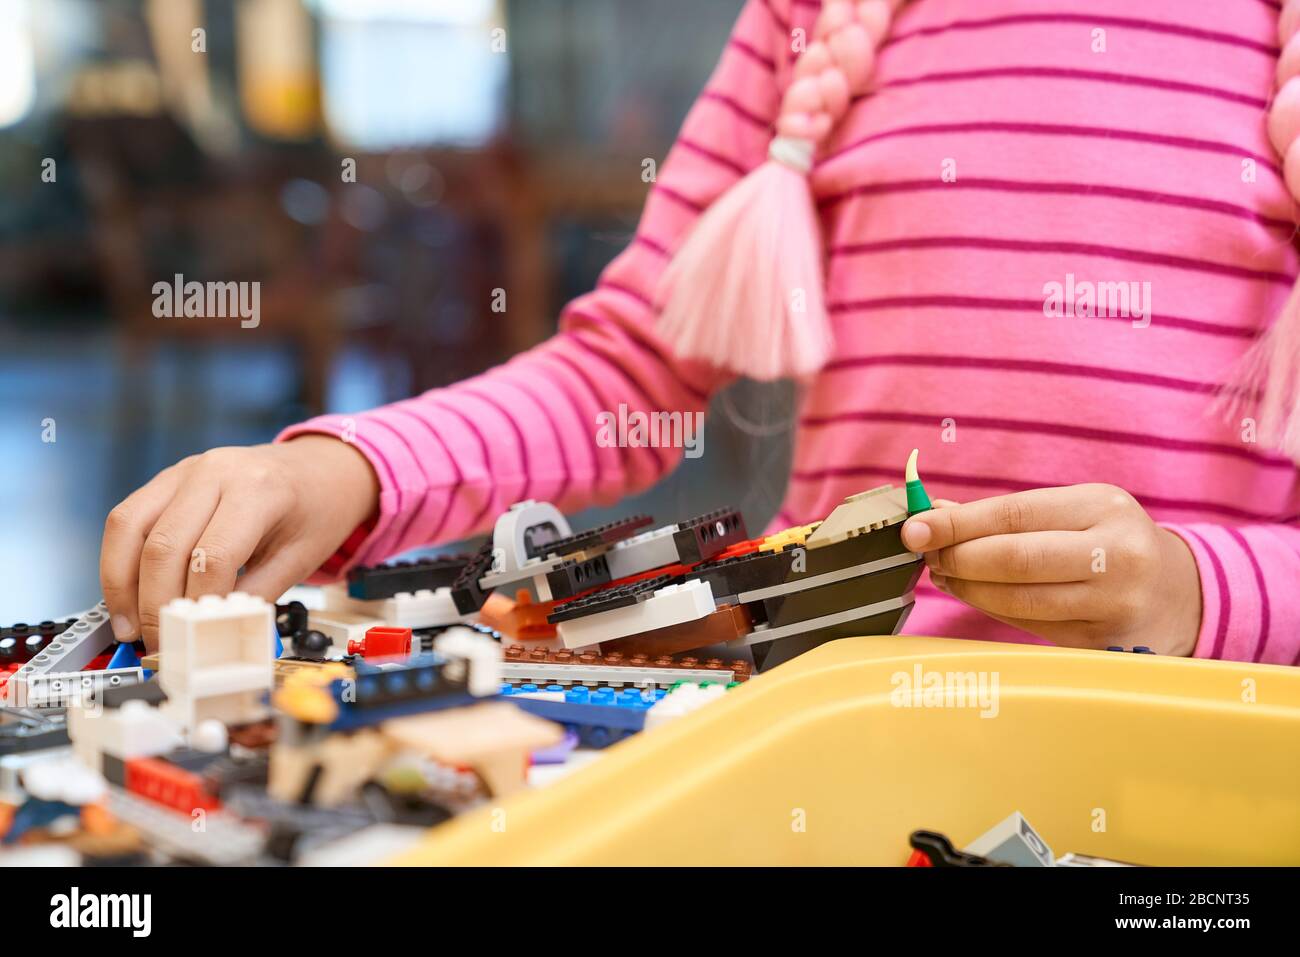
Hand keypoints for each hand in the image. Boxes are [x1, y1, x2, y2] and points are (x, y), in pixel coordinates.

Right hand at [100, 436, 378, 647]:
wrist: (318, 467)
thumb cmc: (315, 510)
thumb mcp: (301, 557)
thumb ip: (256, 595)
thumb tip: (213, 635)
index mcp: (258, 490)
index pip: (212, 556)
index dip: (196, 604)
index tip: (190, 639)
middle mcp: (214, 472)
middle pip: (164, 545)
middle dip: (153, 604)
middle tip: (156, 643)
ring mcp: (185, 471)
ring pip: (130, 528)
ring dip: (121, 584)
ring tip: (128, 626)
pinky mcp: (166, 478)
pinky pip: (127, 519)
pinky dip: (118, 560)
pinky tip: (125, 595)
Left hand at [900, 484, 1201, 655]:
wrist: (1184, 595)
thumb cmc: (1111, 543)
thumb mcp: (1074, 511)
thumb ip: (1006, 514)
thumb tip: (932, 513)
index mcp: (1104, 508)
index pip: (1014, 515)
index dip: (957, 524)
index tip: (915, 529)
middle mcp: (1117, 556)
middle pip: (1014, 560)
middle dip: (958, 558)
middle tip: (927, 556)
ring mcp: (1114, 606)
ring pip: (1018, 601)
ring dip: (968, 588)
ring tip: (945, 575)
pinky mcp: (1104, 646)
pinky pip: (1030, 627)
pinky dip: (993, 610)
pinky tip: (976, 596)